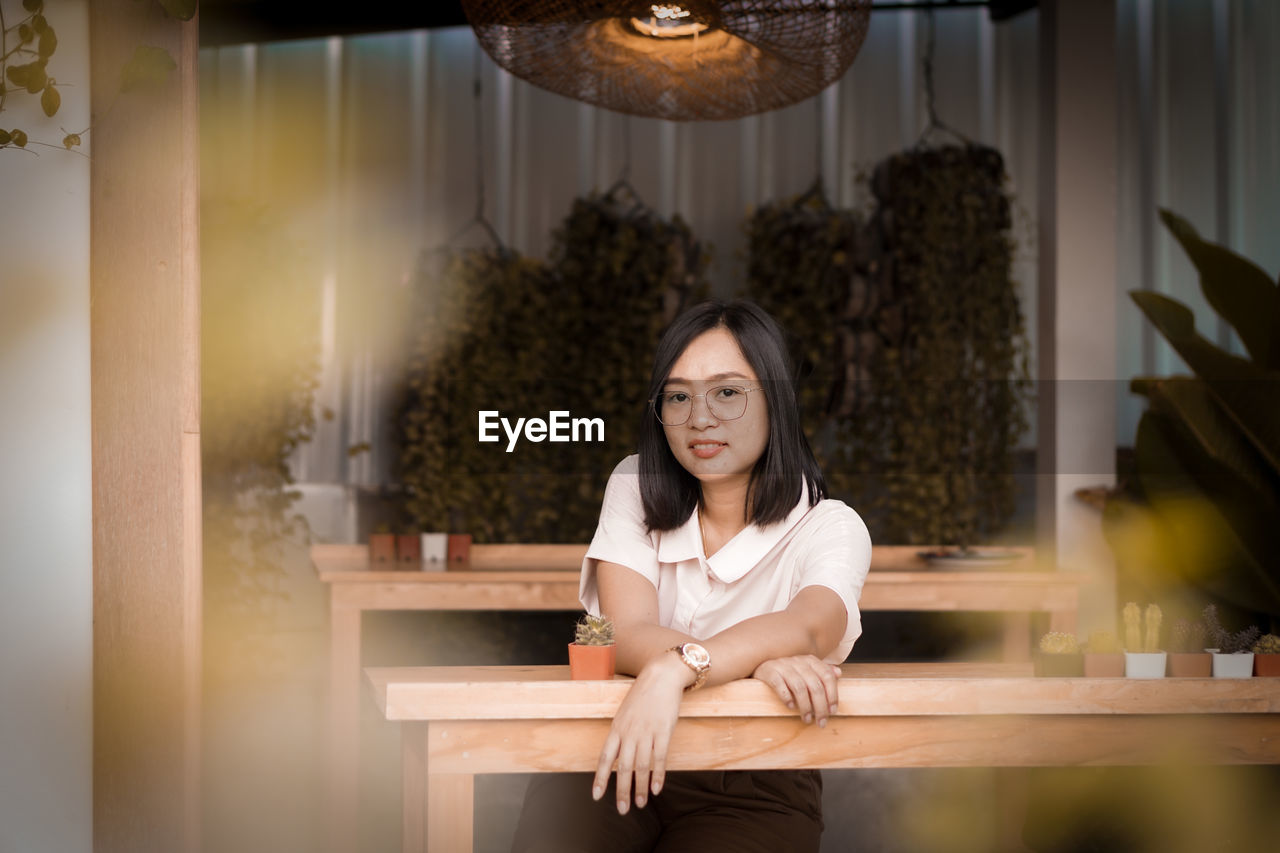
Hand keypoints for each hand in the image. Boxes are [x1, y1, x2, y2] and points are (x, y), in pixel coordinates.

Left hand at [592, 652, 687, 813]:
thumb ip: (621, 733)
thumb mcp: (625, 713)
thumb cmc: (643, 695)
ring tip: (640, 804)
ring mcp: (647, 733)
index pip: (605, 758)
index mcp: (617, 728)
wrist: (662, 676)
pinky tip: (656, 789)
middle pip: (622, 767)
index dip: (600, 778)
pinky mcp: (664, 732)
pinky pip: (659, 758)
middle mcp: (629, 732)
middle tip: (622, 810)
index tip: (596, 796)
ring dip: (639, 788)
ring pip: (641, 767)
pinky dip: (657, 776)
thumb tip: (617, 755)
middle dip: (621, 791)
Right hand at [751, 655, 842, 726]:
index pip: (827, 677)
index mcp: (810, 661)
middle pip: (815, 686)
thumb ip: (822, 672)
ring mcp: (783, 666)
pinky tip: (790, 707)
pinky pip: (779, 685)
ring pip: (799, 687)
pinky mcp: (769, 672)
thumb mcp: (806, 670)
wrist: (760, 663)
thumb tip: (838, 673)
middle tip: (821, 722)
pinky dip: (786, 697)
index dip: (832, 695)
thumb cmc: (787, 671)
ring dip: (805, 706)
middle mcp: (798, 661)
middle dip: (820, 707)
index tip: (832, 711)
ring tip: (806, 719)